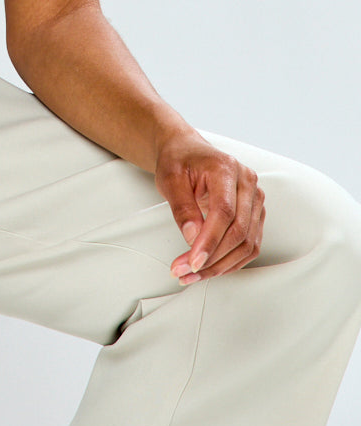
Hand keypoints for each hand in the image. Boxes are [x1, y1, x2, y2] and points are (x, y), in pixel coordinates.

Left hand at [154, 129, 264, 284]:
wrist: (186, 150)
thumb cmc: (178, 160)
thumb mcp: (170, 178)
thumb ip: (182, 207)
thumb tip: (192, 238)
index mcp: (226, 168)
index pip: (225, 212)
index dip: (209, 241)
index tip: (192, 261)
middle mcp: (247, 183)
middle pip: (239, 231)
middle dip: (212, 258)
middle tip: (185, 272)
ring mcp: (254, 199)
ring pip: (247, 243)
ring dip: (221, 265)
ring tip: (192, 274)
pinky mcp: (254, 213)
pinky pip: (249, 245)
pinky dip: (230, 262)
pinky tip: (209, 268)